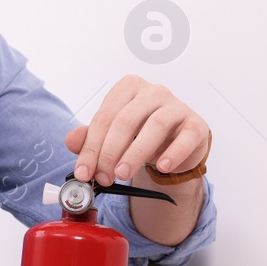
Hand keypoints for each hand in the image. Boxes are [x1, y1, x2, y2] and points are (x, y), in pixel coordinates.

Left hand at [66, 74, 209, 185]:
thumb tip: (71, 141)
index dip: (91, 148)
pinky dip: (174, 153)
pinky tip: (162, 166)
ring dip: (136, 153)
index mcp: (128, 88)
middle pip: (126, 120)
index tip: (85, 172)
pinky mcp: (196, 124)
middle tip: (103, 177)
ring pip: (155, 125)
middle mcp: (153, 92)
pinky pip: (186, 137)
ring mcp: (177, 106)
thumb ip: (91, 138)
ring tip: (123, 174)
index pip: (105, 117)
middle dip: (110, 152)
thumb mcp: (113, 138)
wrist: (176, 146)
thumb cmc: (143, 136)